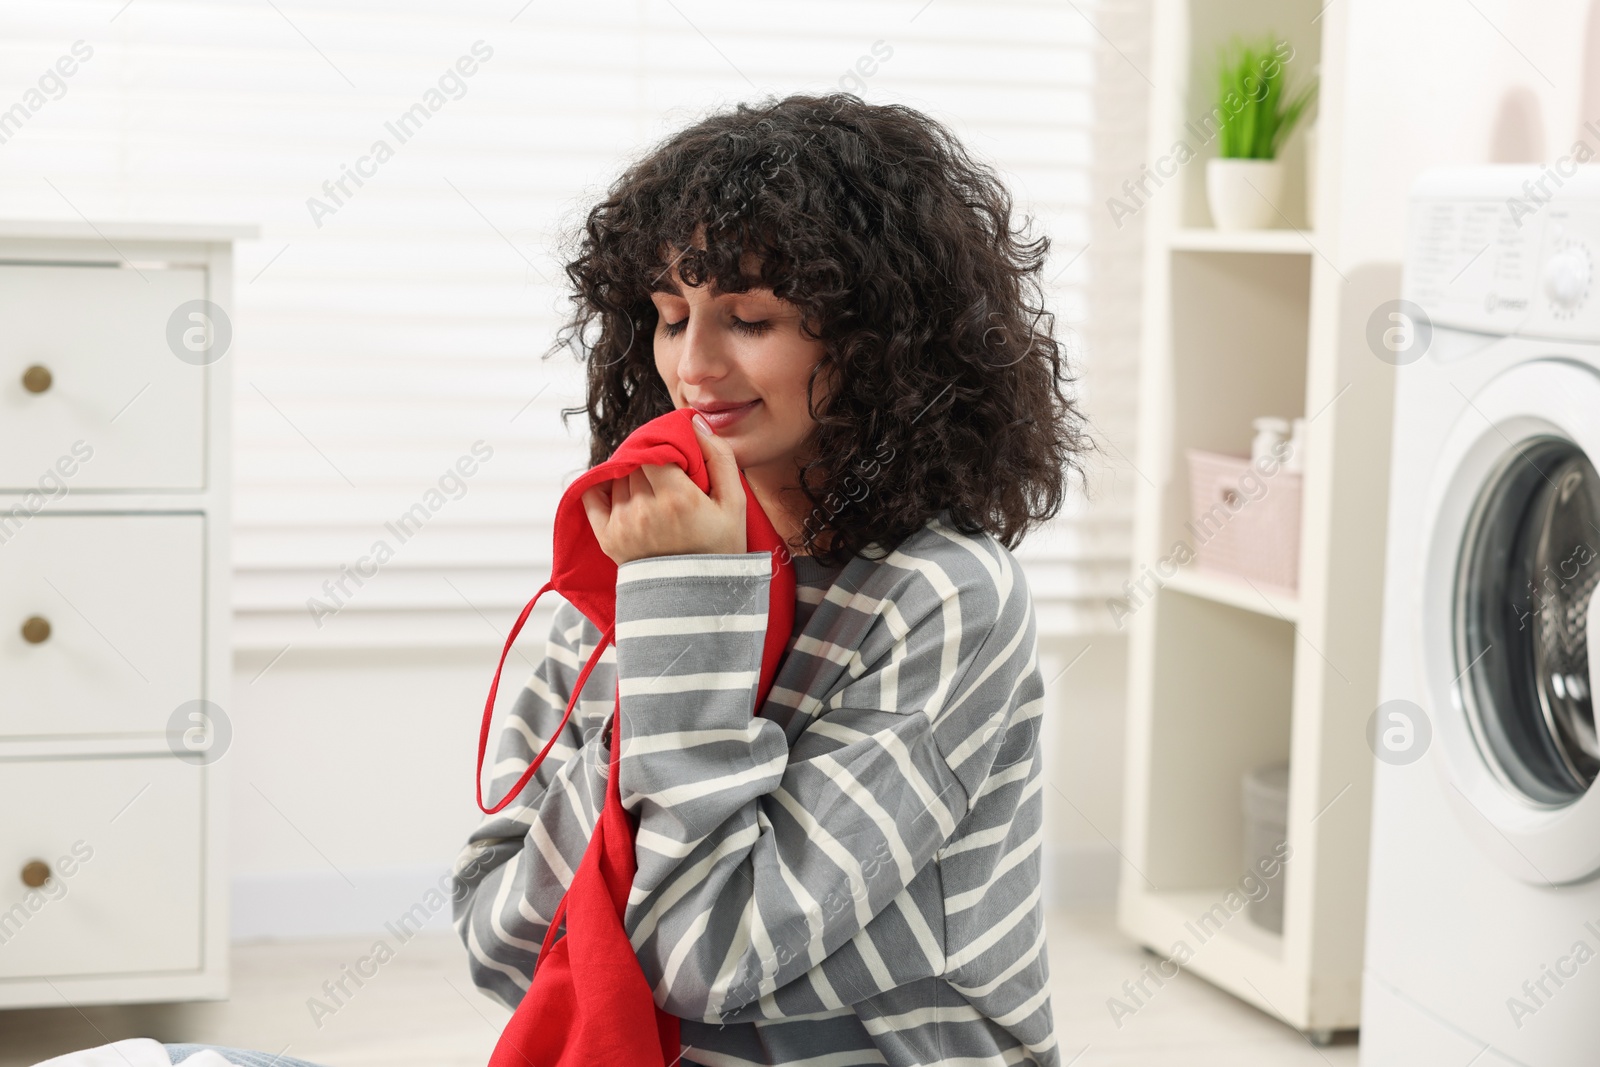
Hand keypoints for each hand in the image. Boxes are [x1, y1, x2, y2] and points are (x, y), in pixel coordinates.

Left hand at [580, 414, 747, 565]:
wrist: (698, 599)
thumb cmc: (720, 549)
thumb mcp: (734, 503)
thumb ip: (719, 457)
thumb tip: (695, 423)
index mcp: (677, 497)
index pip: (654, 448)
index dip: (662, 446)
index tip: (675, 456)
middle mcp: (645, 509)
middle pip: (636, 461)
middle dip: (649, 461)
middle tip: (666, 474)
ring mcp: (623, 524)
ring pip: (618, 476)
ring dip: (632, 475)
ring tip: (652, 489)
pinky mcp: (607, 537)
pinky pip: (592, 495)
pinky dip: (602, 485)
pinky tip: (621, 487)